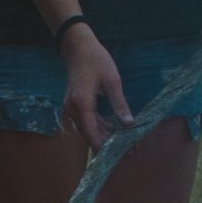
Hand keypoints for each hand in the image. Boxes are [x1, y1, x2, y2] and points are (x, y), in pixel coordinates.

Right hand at [58, 25, 129, 150]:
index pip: (92, 133)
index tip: (120, 154)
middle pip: (90, 135)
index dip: (105, 146)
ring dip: (105, 137)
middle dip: (108, 144)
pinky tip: (114, 131)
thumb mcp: (112, 81)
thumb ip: (120, 104)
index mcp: (81, 104)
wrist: (78, 48)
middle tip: (129, 150)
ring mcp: (72, 109)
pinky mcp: (75, 107)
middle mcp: (73, 110)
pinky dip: (101, 128)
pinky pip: (88, 122)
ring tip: (125, 142)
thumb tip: (129, 124)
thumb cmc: (96, 60)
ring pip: (89, 130)